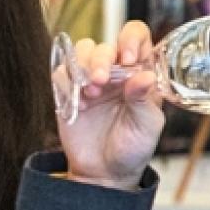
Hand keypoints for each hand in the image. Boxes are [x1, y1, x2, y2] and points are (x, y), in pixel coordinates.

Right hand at [57, 19, 164, 189]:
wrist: (104, 172)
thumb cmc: (133, 148)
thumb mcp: (147, 126)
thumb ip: (143, 100)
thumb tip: (144, 76)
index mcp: (139, 73)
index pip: (136, 37)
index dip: (131, 39)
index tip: (128, 59)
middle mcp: (115, 72)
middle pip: (105, 45)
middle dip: (101, 59)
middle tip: (100, 82)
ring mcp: (90, 81)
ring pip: (82, 51)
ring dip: (83, 66)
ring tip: (90, 93)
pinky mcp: (68, 92)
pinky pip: (62, 72)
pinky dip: (67, 82)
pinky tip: (78, 104)